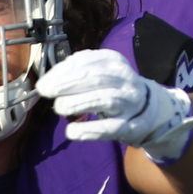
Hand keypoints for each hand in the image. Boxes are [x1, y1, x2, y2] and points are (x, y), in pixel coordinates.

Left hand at [37, 50, 192, 162]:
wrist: (148, 107)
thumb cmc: (112, 87)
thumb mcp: (98, 72)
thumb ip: (74, 72)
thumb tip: (48, 81)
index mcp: (113, 61)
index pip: (86, 62)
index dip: (63, 72)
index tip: (44, 83)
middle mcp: (124, 78)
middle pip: (95, 77)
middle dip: (68, 83)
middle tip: (46, 91)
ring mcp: (130, 101)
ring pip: (105, 99)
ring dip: (79, 103)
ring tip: (59, 108)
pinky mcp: (132, 124)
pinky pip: (112, 128)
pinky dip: (91, 130)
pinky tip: (72, 132)